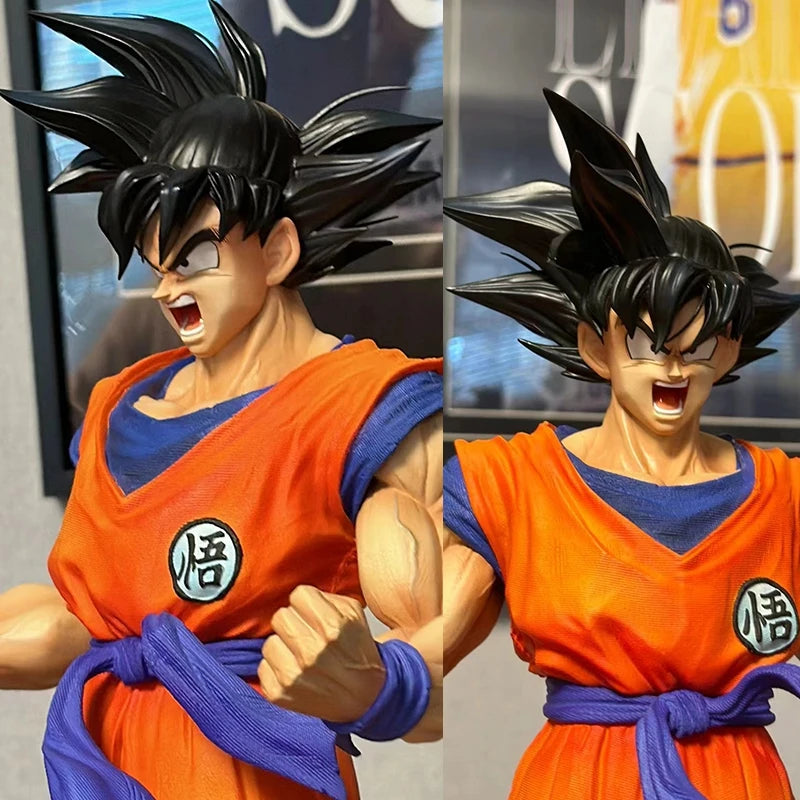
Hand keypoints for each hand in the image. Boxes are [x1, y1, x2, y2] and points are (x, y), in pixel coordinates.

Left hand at [258, 585, 385, 721]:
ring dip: (284, 646)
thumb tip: (300, 596)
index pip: (298, 595)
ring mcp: (293, 674)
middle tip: (306, 634)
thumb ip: (327, 597)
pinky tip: (295, 672)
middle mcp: (311, 651)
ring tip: (300, 655)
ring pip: (270, 642)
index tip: (312, 613)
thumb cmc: (358, 653)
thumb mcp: (355, 615)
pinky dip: (277, 669)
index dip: (306, 603)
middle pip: (280, 616)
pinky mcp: (279, 694)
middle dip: (293, 622)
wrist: (365, 697)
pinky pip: (263, 667)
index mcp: (332, 627)